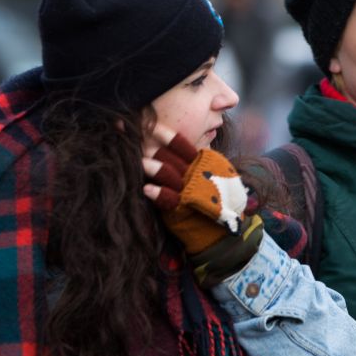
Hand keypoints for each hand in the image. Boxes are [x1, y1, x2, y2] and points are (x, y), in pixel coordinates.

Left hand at [142, 124, 248, 254]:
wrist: (219, 232)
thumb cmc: (212, 201)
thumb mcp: (210, 175)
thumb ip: (194, 161)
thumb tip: (169, 145)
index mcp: (203, 162)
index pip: (180, 144)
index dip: (163, 133)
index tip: (148, 124)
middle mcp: (196, 173)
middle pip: (171, 155)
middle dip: (151, 145)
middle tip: (135, 136)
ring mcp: (190, 190)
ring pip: (169, 173)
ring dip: (153, 166)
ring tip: (140, 160)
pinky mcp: (184, 209)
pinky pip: (169, 198)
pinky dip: (158, 193)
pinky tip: (146, 189)